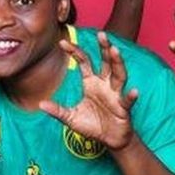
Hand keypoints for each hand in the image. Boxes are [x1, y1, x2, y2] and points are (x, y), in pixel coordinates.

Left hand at [40, 32, 137, 149]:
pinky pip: (127, 101)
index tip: (62, 42)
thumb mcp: (71, 118)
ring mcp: (115, 95)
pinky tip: (134, 91)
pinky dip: (131, 96)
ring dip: (117, 62)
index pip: (84, 62)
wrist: (109, 140)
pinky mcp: (124, 108)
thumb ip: (58, 111)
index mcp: (91, 83)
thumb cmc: (92, 126)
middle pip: (106, 62)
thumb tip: (40, 104)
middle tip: (101, 34)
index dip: (75, 52)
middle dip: (104, 48)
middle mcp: (104, 84)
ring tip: (115, 50)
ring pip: (119, 75)